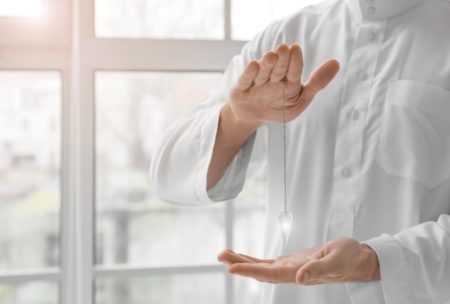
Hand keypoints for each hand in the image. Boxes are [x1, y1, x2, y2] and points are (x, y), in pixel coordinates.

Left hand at [217, 238, 380, 284]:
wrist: (357, 259)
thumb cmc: (349, 257)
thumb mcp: (336, 259)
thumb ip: (319, 269)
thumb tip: (299, 278)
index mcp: (301, 274)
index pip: (270, 274)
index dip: (250, 271)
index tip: (231, 267)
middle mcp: (292, 274)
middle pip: (260, 271)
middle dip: (239, 264)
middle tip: (220, 255)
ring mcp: (291, 269)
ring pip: (262, 267)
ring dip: (243, 261)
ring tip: (224, 254)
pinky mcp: (292, 263)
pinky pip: (268, 262)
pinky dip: (254, 260)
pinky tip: (244, 258)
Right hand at [226, 44, 339, 126]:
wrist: (254, 117)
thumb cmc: (279, 106)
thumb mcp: (300, 100)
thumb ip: (317, 83)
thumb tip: (336, 63)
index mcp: (288, 80)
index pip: (294, 70)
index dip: (295, 61)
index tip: (296, 49)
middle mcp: (273, 78)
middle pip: (278, 69)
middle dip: (282, 60)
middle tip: (284, 49)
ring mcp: (257, 82)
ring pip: (263, 72)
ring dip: (267, 64)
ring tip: (271, 56)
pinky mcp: (241, 88)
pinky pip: (246, 80)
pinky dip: (249, 74)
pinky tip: (254, 65)